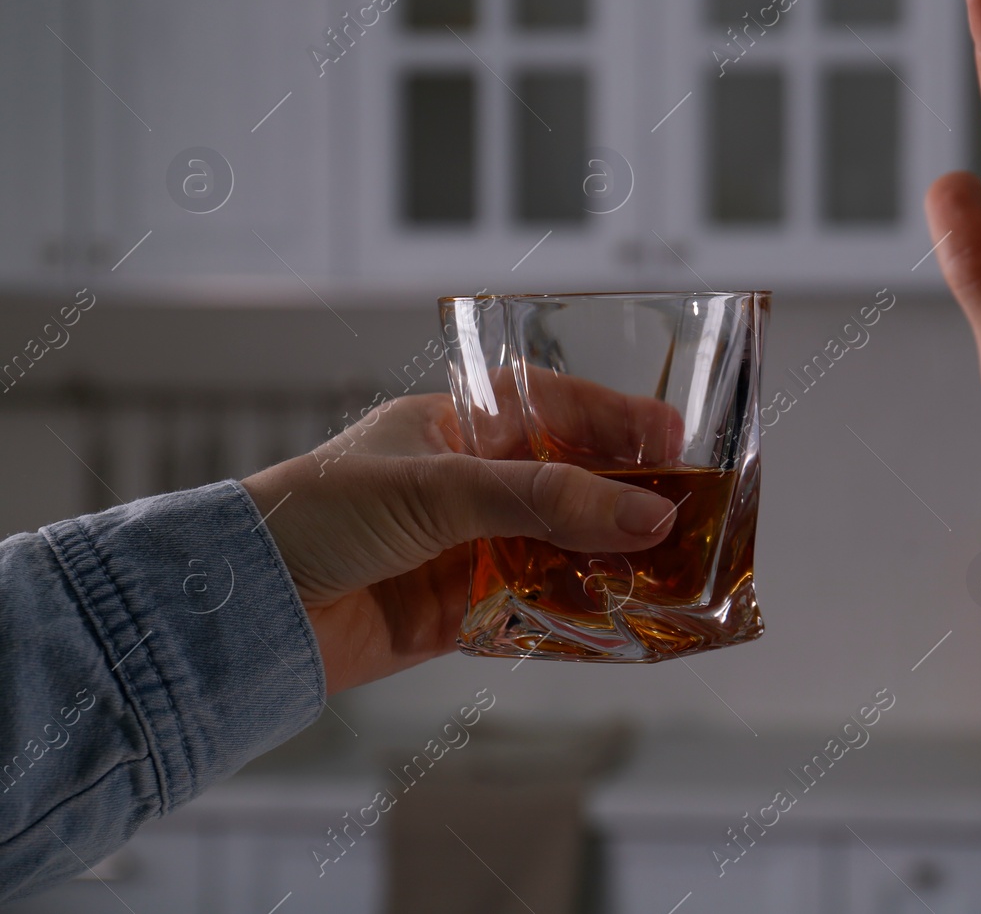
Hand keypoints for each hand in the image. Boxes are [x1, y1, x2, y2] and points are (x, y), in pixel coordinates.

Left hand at [241, 393, 679, 692]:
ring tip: (673, 567)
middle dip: (628, 496)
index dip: (617, 421)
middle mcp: (470, 483)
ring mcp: (471, 547)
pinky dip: (582, 610)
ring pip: (564, 546)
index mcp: (458, 426)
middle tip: (691, 511)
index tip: (677, 439)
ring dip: (612, 557)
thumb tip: (646, 514)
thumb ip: (544, 501)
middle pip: (571, 481)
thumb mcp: (440, 489)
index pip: (555, 409)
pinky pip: (542, 606)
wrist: (245, 609)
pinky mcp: (467, 609)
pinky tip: (624, 614)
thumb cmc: (321, 515)